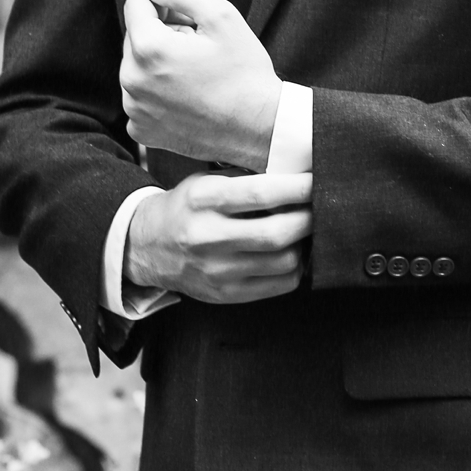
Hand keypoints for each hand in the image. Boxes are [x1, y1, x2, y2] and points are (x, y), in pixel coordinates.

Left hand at [121, 0, 281, 169]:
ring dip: (159, 66)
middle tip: (198, 52)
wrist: (259, 129)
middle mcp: (132, 79)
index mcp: (148, 47)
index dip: (164, 6)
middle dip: (162, 36)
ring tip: (195, 76)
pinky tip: (187, 100)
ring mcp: (134, 109)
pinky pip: (140, 99)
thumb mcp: (222, 17)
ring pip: (136, 68)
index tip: (189, 23)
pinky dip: (158, 96)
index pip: (135, 5)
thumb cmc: (244, 72)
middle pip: (134, 37)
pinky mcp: (141, 130)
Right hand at [123, 171, 311, 303]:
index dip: (298, 188)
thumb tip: (298, 176)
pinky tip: (292, 251)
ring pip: (285, 260)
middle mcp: (208, 237)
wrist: (149, 247)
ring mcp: (218, 270)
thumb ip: (247, 179)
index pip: (262, 194)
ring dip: (305, 243)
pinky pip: (281, 284)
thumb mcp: (207, 181)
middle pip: (278, 232)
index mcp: (203, 200)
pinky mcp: (227, 294)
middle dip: (309, 218)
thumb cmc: (187, 207)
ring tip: (304, 229)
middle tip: (321, 206)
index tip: (317, 180)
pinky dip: (296, 266)